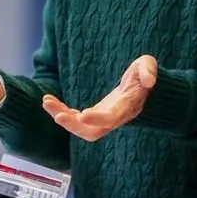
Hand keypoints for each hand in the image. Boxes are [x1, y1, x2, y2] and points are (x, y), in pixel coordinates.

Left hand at [42, 55, 156, 140]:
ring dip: (64, 118)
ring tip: (47, 102)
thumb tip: (150, 80)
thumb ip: (149, 70)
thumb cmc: (144, 73)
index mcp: (128, 106)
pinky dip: (63, 111)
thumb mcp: (148, 65)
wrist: (143, 89)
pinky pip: (77, 119)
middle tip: (58, 115)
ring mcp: (104, 118)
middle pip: (94, 132)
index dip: (98, 118)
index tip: (83, 115)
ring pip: (82, 128)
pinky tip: (49, 101)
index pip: (113, 118)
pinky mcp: (95, 115)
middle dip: (74, 126)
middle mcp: (115, 117)